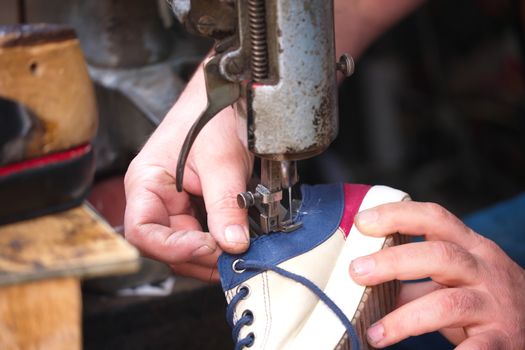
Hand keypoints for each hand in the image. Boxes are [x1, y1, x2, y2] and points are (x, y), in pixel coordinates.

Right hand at [124, 67, 252, 280]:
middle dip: (200, 256)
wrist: (227, 95)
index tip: (209, 247)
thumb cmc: (213, 113)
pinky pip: (204, 235)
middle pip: (167, 246)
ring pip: (187, 245)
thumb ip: (226, 204)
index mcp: (146, 182)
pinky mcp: (195, 206)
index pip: (142, 232)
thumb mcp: (222, 160)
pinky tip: (238, 241)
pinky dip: (221, 243)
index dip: (173, 247)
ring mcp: (175, 204)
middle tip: (235, 256)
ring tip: (241, 251)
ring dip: (213, 255)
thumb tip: (233, 244)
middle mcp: (155, 198)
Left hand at [350, 201, 524, 348]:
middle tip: (357, 272)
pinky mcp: (502, 339)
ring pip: (449, 303)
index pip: (434, 218)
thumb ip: (413, 280)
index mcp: (470, 247)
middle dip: (394, 261)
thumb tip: (363, 282)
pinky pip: (477, 347)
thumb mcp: (452, 278)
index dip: (397, 215)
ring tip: (375, 334)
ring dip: (405, 319)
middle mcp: (484, 269)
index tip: (361, 222)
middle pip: (440, 255)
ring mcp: (495, 304)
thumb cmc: (482, 297)